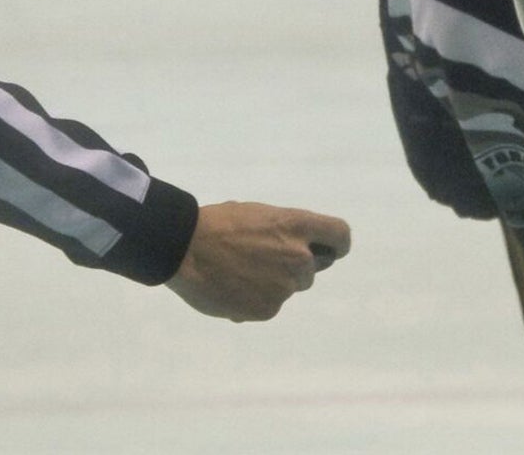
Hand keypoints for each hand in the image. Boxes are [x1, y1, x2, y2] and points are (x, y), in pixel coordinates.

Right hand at [165, 201, 350, 321]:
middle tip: (261, 259)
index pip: (339, 236)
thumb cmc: (218, 223)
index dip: (335, 245)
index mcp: (296, 226)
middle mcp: (299, 257)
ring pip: (289, 288)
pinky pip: (268, 305)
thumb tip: (295, 250)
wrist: (184, 249)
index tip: (328, 249)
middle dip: (293, 265)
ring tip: (238, 274)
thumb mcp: (259, 215)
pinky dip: (254, 300)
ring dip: (272, 283)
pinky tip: (230, 289)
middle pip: (312, 267)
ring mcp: (285, 286)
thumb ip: (284, 232)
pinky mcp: (268, 310)